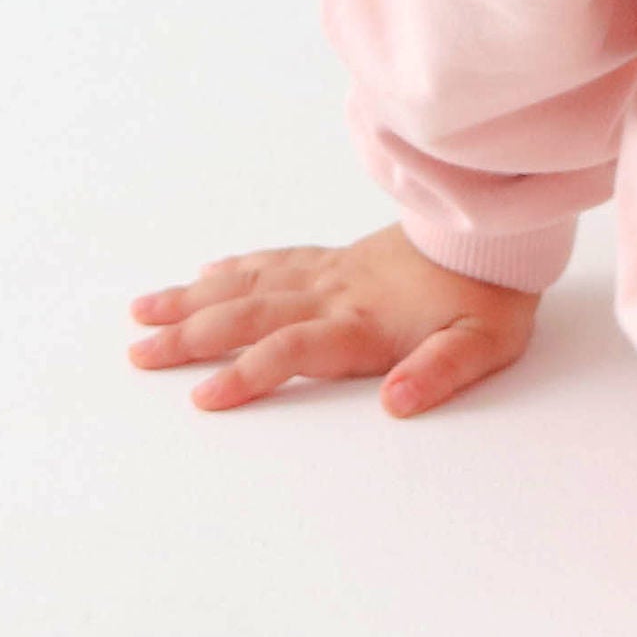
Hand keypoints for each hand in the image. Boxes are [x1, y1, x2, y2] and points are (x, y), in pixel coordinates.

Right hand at [125, 229, 539, 416]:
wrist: (499, 234)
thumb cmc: (490, 298)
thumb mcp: (482, 346)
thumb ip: (439, 373)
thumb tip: (396, 402)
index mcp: (363, 323)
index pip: (290, 349)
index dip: (246, 373)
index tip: (201, 396)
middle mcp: (334, 294)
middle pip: (249, 314)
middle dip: (189, 337)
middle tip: (137, 354)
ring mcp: (331, 272)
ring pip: (249, 283)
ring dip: (193, 299)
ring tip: (143, 311)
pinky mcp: (338, 258)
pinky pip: (275, 260)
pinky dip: (235, 268)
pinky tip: (207, 274)